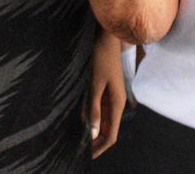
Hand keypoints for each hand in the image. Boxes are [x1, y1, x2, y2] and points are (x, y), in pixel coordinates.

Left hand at [82, 31, 127, 157]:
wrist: (106, 37)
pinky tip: (79, 121)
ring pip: (102, 122)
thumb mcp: (94, 84)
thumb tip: (92, 133)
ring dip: (92, 131)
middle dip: (95, 143)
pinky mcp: (104, 91)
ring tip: (78, 140)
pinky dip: (90, 118)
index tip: (86, 156)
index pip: (112, 135)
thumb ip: (93, 108)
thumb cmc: (101, 58)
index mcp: (117, 104)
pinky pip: (97, 110)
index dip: (100, 148)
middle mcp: (116, 103)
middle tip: (79, 151)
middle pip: (108, 131)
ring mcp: (110, 97)